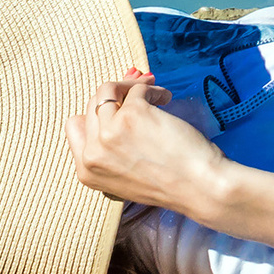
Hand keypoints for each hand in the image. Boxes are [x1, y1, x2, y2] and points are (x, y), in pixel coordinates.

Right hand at [62, 69, 225, 214]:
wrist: (199, 188)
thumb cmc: (171, 181)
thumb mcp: (127, 174)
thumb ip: (113, 147)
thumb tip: (116, 101)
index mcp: (87, 171)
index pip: (75, 126)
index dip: (97, 113)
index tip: (117, 108)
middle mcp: (92, 152)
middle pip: (92, 104)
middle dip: (117, 94)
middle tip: (138, 92)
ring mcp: (110, 132)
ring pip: (108, 90)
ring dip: (132, 86)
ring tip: (153, 95)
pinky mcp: (133, 115)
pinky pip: (138, 88)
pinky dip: (153, 89)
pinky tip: (166, 99)